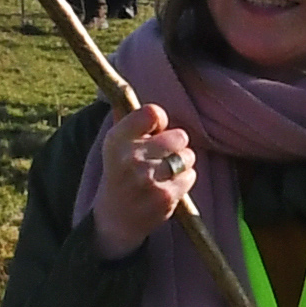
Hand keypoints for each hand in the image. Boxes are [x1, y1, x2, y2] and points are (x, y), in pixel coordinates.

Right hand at [89, 99, 196, 256]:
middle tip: (164, 154)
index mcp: (117, 140)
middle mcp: (131, 159)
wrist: (115, 219)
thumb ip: (128, 119)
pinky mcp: (164, 198)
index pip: (152, 113)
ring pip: (188, 156)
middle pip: (179, 136)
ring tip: (166, 170)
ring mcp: (148, 180)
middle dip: (177, 143)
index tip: (155, 129)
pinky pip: (191, 176)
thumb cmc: (120, 173)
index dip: (160, 120)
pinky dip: (185, 180)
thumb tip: (127, 87)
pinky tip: (169, 186)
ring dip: (183, 162)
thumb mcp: (115, 145)